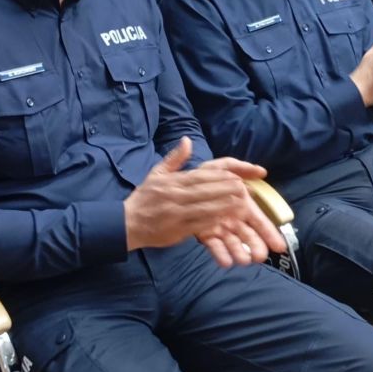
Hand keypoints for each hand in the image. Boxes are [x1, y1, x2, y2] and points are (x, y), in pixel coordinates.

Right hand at [124, 137, 285, 266]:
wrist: (126, 223)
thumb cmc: (144, 198)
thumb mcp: (156, 174)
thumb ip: (174, 158)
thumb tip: (187, 140)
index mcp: (172, 182)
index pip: (200, 177)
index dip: (220, 177)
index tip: (237, 176)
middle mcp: (175, 196)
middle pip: (205, 191)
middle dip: (227, 189)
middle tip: (245, 188)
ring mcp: (176, 214)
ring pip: (204, 208)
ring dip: (224, 205)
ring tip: (242, 203)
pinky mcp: (177, 230)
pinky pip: (198, 225)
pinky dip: (213, 222)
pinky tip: (226, 221)